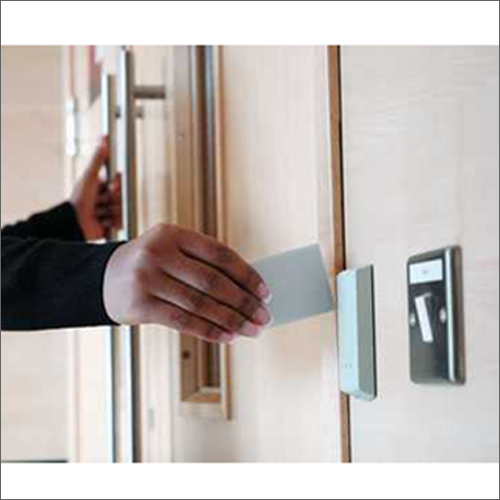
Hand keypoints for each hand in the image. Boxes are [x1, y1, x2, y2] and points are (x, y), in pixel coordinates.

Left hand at [71, 137, 121, 240]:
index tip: (111, 187)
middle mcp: (105, 198)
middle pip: (121, 197)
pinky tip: (101, 221)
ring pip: (120, 209)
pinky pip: (120, 221)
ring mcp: (108, 211)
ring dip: (109, 211)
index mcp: (101, 185)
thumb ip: (98, 158)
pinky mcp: (110, 224)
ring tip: (98, 213)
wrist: (75, 222)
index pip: (118, 183)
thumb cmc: (78, 199)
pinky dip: (110, 222)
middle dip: (112, 200)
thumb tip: (104, 139)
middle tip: (101, 201)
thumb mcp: (89, 176)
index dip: (116, 185)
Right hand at [103, 224, 272, 343]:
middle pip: (213, 281)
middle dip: (244, 302)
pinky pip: (183, 322)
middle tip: (263, 316)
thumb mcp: (172, 250)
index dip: (247, 275)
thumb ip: (203, 262)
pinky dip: (209, 331)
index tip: (265, 292)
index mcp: (174, 234)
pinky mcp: (140, 305)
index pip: (220, 255)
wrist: (104, 278)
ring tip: (250, 330)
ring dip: (231, 320)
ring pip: (200, 304)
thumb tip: (247, 289)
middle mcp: (159, 253)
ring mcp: (147, 279)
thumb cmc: (150, 264)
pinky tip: (227, 337)